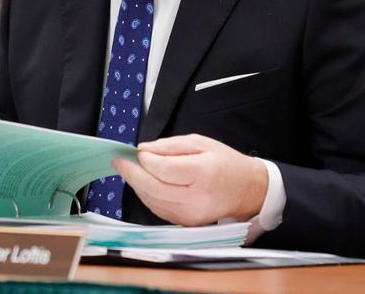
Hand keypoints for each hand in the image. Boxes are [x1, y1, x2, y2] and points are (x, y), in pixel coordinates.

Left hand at [113, 133, 267, 226]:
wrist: (246, 191)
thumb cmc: (225, 163)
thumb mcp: (201, 143)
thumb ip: (170, 146)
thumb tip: (144, 150)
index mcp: (202, 174)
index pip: (163, 169)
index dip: (145, 160)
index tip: (136, 151)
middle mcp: (196, 198)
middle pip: (153, 188)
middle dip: (131, 173)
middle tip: (118, 161)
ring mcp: (190, 214)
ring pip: (152, 200)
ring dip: (136, 184)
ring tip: (128, 169)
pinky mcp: (185, 222)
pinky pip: (158, 208)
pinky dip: (146, 195)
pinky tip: (143, 183)